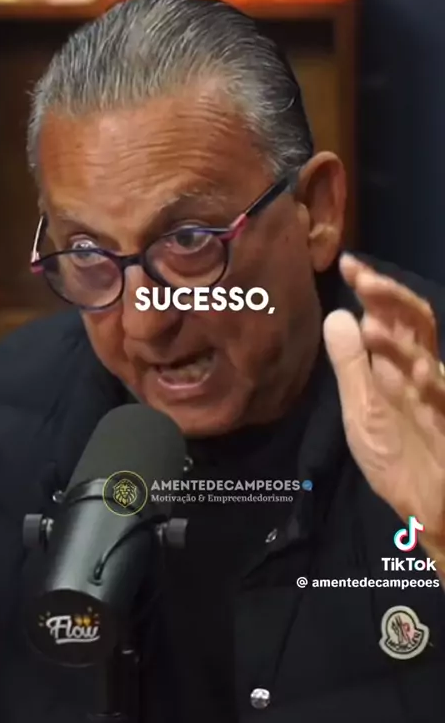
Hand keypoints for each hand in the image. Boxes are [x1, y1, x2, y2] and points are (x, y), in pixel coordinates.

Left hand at [323, 255, 444, 572]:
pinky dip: (433, 385)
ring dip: (402, 341)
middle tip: (363, 277)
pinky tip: (416, 373)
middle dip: (391, 298)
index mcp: (399, 366)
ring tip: (373, 324)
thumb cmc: (398, 456)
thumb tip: (338, 313)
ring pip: (428, 358)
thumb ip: (352, 365)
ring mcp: (440, 397)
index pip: (390, 317)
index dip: (374, 289)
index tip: (349, 263)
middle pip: (416, 323)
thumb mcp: (362, 408)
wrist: (429, 510)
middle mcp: (424, 373)